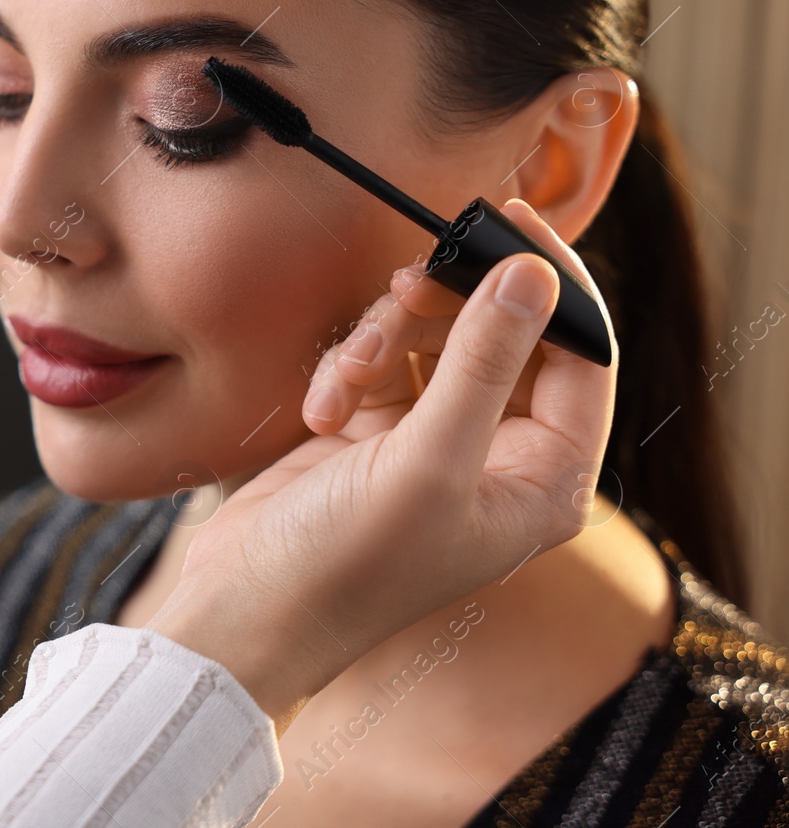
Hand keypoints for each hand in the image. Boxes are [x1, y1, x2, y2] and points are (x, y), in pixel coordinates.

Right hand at [147, 200, 614, 731]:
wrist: (247, 607)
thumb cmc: (347, 563)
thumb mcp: (426, 460)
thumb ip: (484, 361)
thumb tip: (535, 273)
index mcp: (544, 480)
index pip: (582, 354)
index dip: (553, 283)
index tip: (508, 220)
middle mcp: (501, 460)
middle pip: (502, 336)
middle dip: (447, 311)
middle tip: (405, 287)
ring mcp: (437, 444)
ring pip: (435, 340)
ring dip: (383, 342)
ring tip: (345, 377)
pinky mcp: (378, 435)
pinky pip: (380, 362)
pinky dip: (348, 372)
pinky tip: (321, 411)